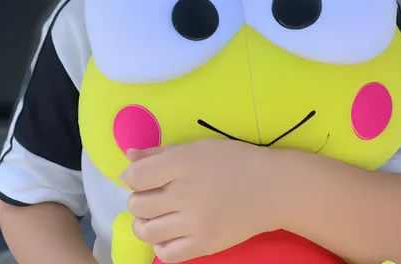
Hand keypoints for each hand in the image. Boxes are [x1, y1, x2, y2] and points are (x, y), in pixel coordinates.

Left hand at [120, 139, 279, 262]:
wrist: (271, 188)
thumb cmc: (234, 160)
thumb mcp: (198, 147)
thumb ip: (161, 152)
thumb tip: (129, 156)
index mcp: (183, 163)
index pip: (136, 176)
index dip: (131, 176)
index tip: (141, 176)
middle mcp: (185, 193)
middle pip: (137, 204)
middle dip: (138, 198)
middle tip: (152, 194)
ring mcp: (194, 222)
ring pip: (146, 231)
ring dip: (143, 222)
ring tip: (154, 215)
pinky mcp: (204, 245)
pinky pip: (166, 254)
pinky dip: (160, 245)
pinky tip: (168, 232)